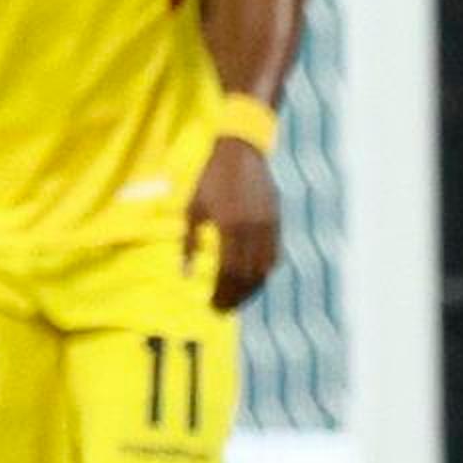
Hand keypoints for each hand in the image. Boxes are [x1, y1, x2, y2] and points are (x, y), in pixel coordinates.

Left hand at [187, 136, 282, 309]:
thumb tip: (185, 275)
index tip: (212, 307)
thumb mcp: (193, 209)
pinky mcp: (276, 222)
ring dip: (250, 290)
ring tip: (237, 301)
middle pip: (247, 276)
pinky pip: (274, 255)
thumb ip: (189, 243)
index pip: (229, 272)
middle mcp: (253, 229)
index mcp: (230, 227)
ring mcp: (268, 226)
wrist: (241, 152)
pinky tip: (253, 281)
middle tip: (222, 310)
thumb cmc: (210, 179)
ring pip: (264, 269)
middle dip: (235, 297)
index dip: (222, 293)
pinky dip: (264, 273)